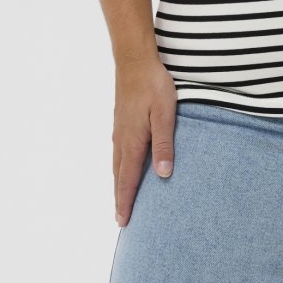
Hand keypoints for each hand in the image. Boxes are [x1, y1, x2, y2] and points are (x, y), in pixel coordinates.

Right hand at [113, 56, 176, 227]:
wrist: (135, 61)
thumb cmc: (153, 85)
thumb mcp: (165, 114)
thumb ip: (164, 144)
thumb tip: (163, 175)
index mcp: (132, 141)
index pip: (128, 179)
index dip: (126, 201)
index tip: (123, 222)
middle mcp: (121, 139)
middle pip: (119, 175)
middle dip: (120, 198)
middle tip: (120, 220)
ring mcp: (119, 130)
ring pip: (117, 164)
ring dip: (119, 183)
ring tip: (121, 198)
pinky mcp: (121, 121)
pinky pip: (118, 152)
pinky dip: (119, 167)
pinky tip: (123, 165)